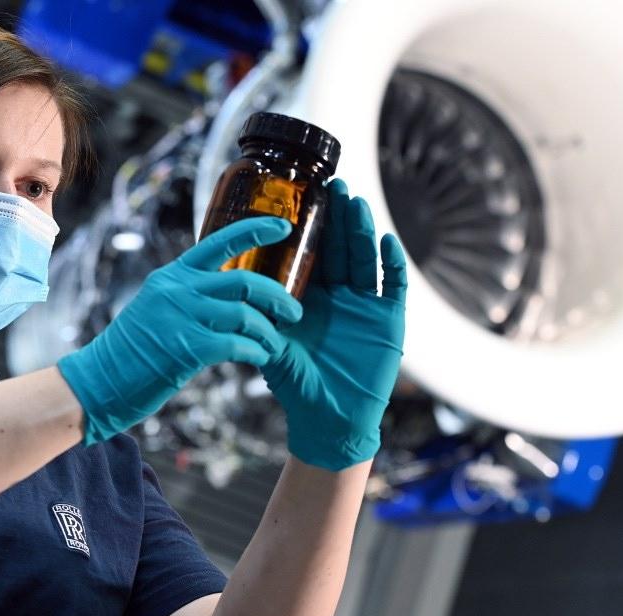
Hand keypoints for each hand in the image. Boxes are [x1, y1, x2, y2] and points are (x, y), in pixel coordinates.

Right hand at [59, 217, 304, 444]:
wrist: (100, 380)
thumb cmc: (132, 350)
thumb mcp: (157, 307)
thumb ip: (188, 296)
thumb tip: (229, 299)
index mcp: (173, 276)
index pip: (219, 241)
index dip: (256, 230)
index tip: (284, 227)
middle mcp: (178, 290)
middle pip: (244, 281)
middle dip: (277, 296)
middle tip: (295, 311)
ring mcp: (182, 317)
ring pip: (246, 315)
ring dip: (269, 331)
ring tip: (275, 343)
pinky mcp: (187, 348)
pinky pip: (238, 345)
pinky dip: (256, 351)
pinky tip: (260, 357)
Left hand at [261, 179, 407, 470]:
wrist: (328, 422)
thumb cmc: (297, 387)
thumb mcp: (273, 346)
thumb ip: (260, 319)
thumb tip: (230, 291)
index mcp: (310, 297)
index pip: (311, 253)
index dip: (311, 226)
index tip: (305, 196)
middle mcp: (339, 296)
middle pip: (341, 248)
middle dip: (338, 217)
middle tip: (334, 186)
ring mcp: (365, 306)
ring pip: (365, 259)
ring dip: (362, 231)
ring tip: (356, 203)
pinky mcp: (388, 322)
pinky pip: (392, 286)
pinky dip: (391, 264)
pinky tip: (386, 242)